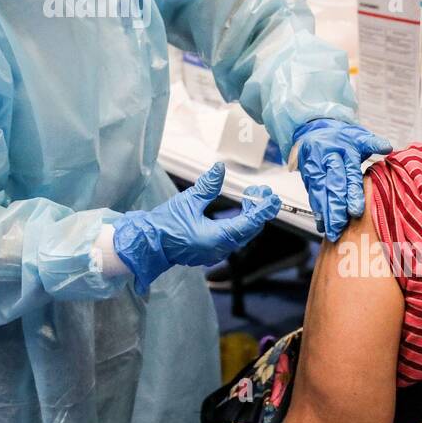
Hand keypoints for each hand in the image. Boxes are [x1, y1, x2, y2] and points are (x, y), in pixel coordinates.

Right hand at [113, 162, 280, 292]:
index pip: (250, 223)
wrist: (148, 245)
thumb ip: (208, 186)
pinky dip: (240, 225)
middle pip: (249, 230)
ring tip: (252, 199)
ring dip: (249, 218)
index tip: (273, 198)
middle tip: (262, 193)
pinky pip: (232, 239)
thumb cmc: (166, 224)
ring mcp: (216, 253)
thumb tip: (220, 169)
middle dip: (258, 211)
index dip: (263, 209)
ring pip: (242, 235)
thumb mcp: (187, 201)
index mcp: (218, 237)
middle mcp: (220, 248)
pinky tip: (239, 213)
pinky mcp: (210, 252)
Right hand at [291, 119, 391, 241]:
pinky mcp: (307, 176)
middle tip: (339, 226)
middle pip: (331, 186)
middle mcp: (327, 159)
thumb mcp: (358, 136)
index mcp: (343, 150)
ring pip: (319, 193)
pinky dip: (316, 210)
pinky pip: (311, 194)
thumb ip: (373, 143)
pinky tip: (320, 223)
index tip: (355, 211)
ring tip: (330, 230)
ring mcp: (315, 167)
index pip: (349, 174)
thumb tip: (387, 147)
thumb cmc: (340, 137)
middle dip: (334, 208)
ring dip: (324, 213)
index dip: (351, 194)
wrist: (314, 130)